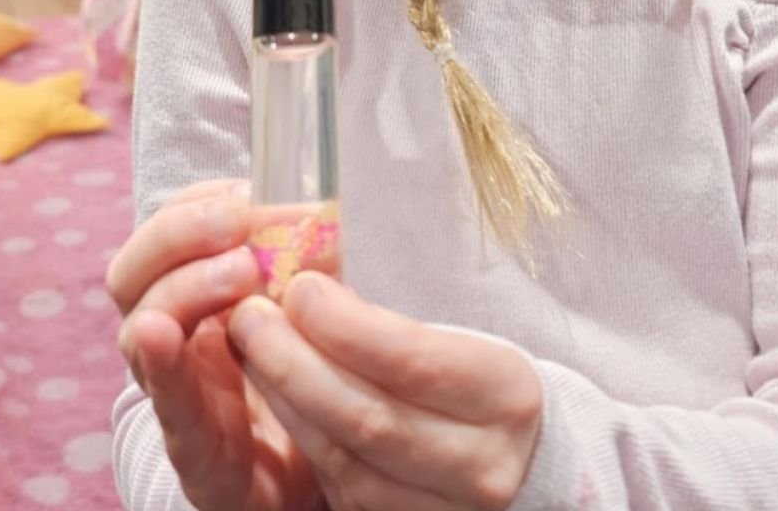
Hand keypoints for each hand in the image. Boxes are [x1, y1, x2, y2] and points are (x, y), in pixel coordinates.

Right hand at [106, 179, 320, 510]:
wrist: (333, 473)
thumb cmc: (313, 373)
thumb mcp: (311, 301)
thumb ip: (307, 259)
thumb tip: (316, 209)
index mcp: (197, 296)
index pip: (165, 233)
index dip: (195, 205)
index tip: (245, 189)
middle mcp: (175, 342)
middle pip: (133, 276)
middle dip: (178, 236)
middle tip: (236, 223)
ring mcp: (179, 396)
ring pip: (141, 335)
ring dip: (184, 289)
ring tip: (239, 271)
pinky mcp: (201, 458)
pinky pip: (171, 413)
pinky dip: (165, 371)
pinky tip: (164, 335)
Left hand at [229, 273, 542, 510]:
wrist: (528, 457)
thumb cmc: (483, 380)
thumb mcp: (466, 339)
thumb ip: (396, 325)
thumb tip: (309, 286)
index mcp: (507, 395)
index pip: (414, 361)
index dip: (346, 326)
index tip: (300, 288)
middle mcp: (485, 465)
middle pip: (370, 418)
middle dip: (295, 363)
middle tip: (249, 316)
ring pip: (345, 462)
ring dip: (286, 401)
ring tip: (250, 350)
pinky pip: (343, 490)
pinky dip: (302, 439)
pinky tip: (277, 397)